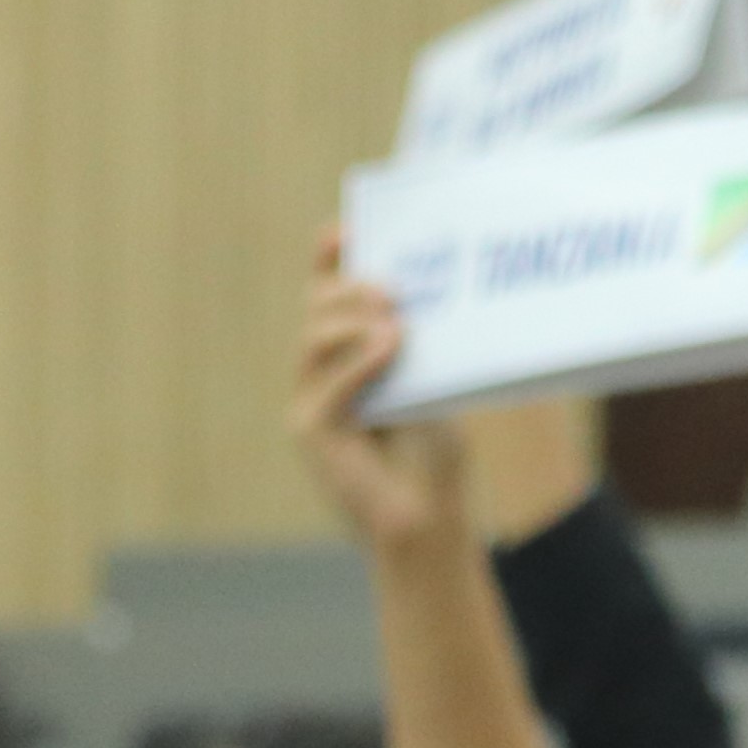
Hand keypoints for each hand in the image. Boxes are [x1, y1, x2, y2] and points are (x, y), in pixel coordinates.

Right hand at [293, 230, 470, 556]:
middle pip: (319, 308)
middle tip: (394, 288)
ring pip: (316, 337)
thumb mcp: (433, 380)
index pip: (329, 294)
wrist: (430, 518)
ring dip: (356, 319)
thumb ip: (417, 341)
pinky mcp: (311, 431)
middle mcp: (322, 374)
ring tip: (398, 322)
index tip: (346, 229)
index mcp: (349, 356)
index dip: (331, 258)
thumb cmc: (436, 454)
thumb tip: (413, 291)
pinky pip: (329, 383)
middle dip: (351, 287)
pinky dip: (359, 362)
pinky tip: (391, 347)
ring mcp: (311, 402)